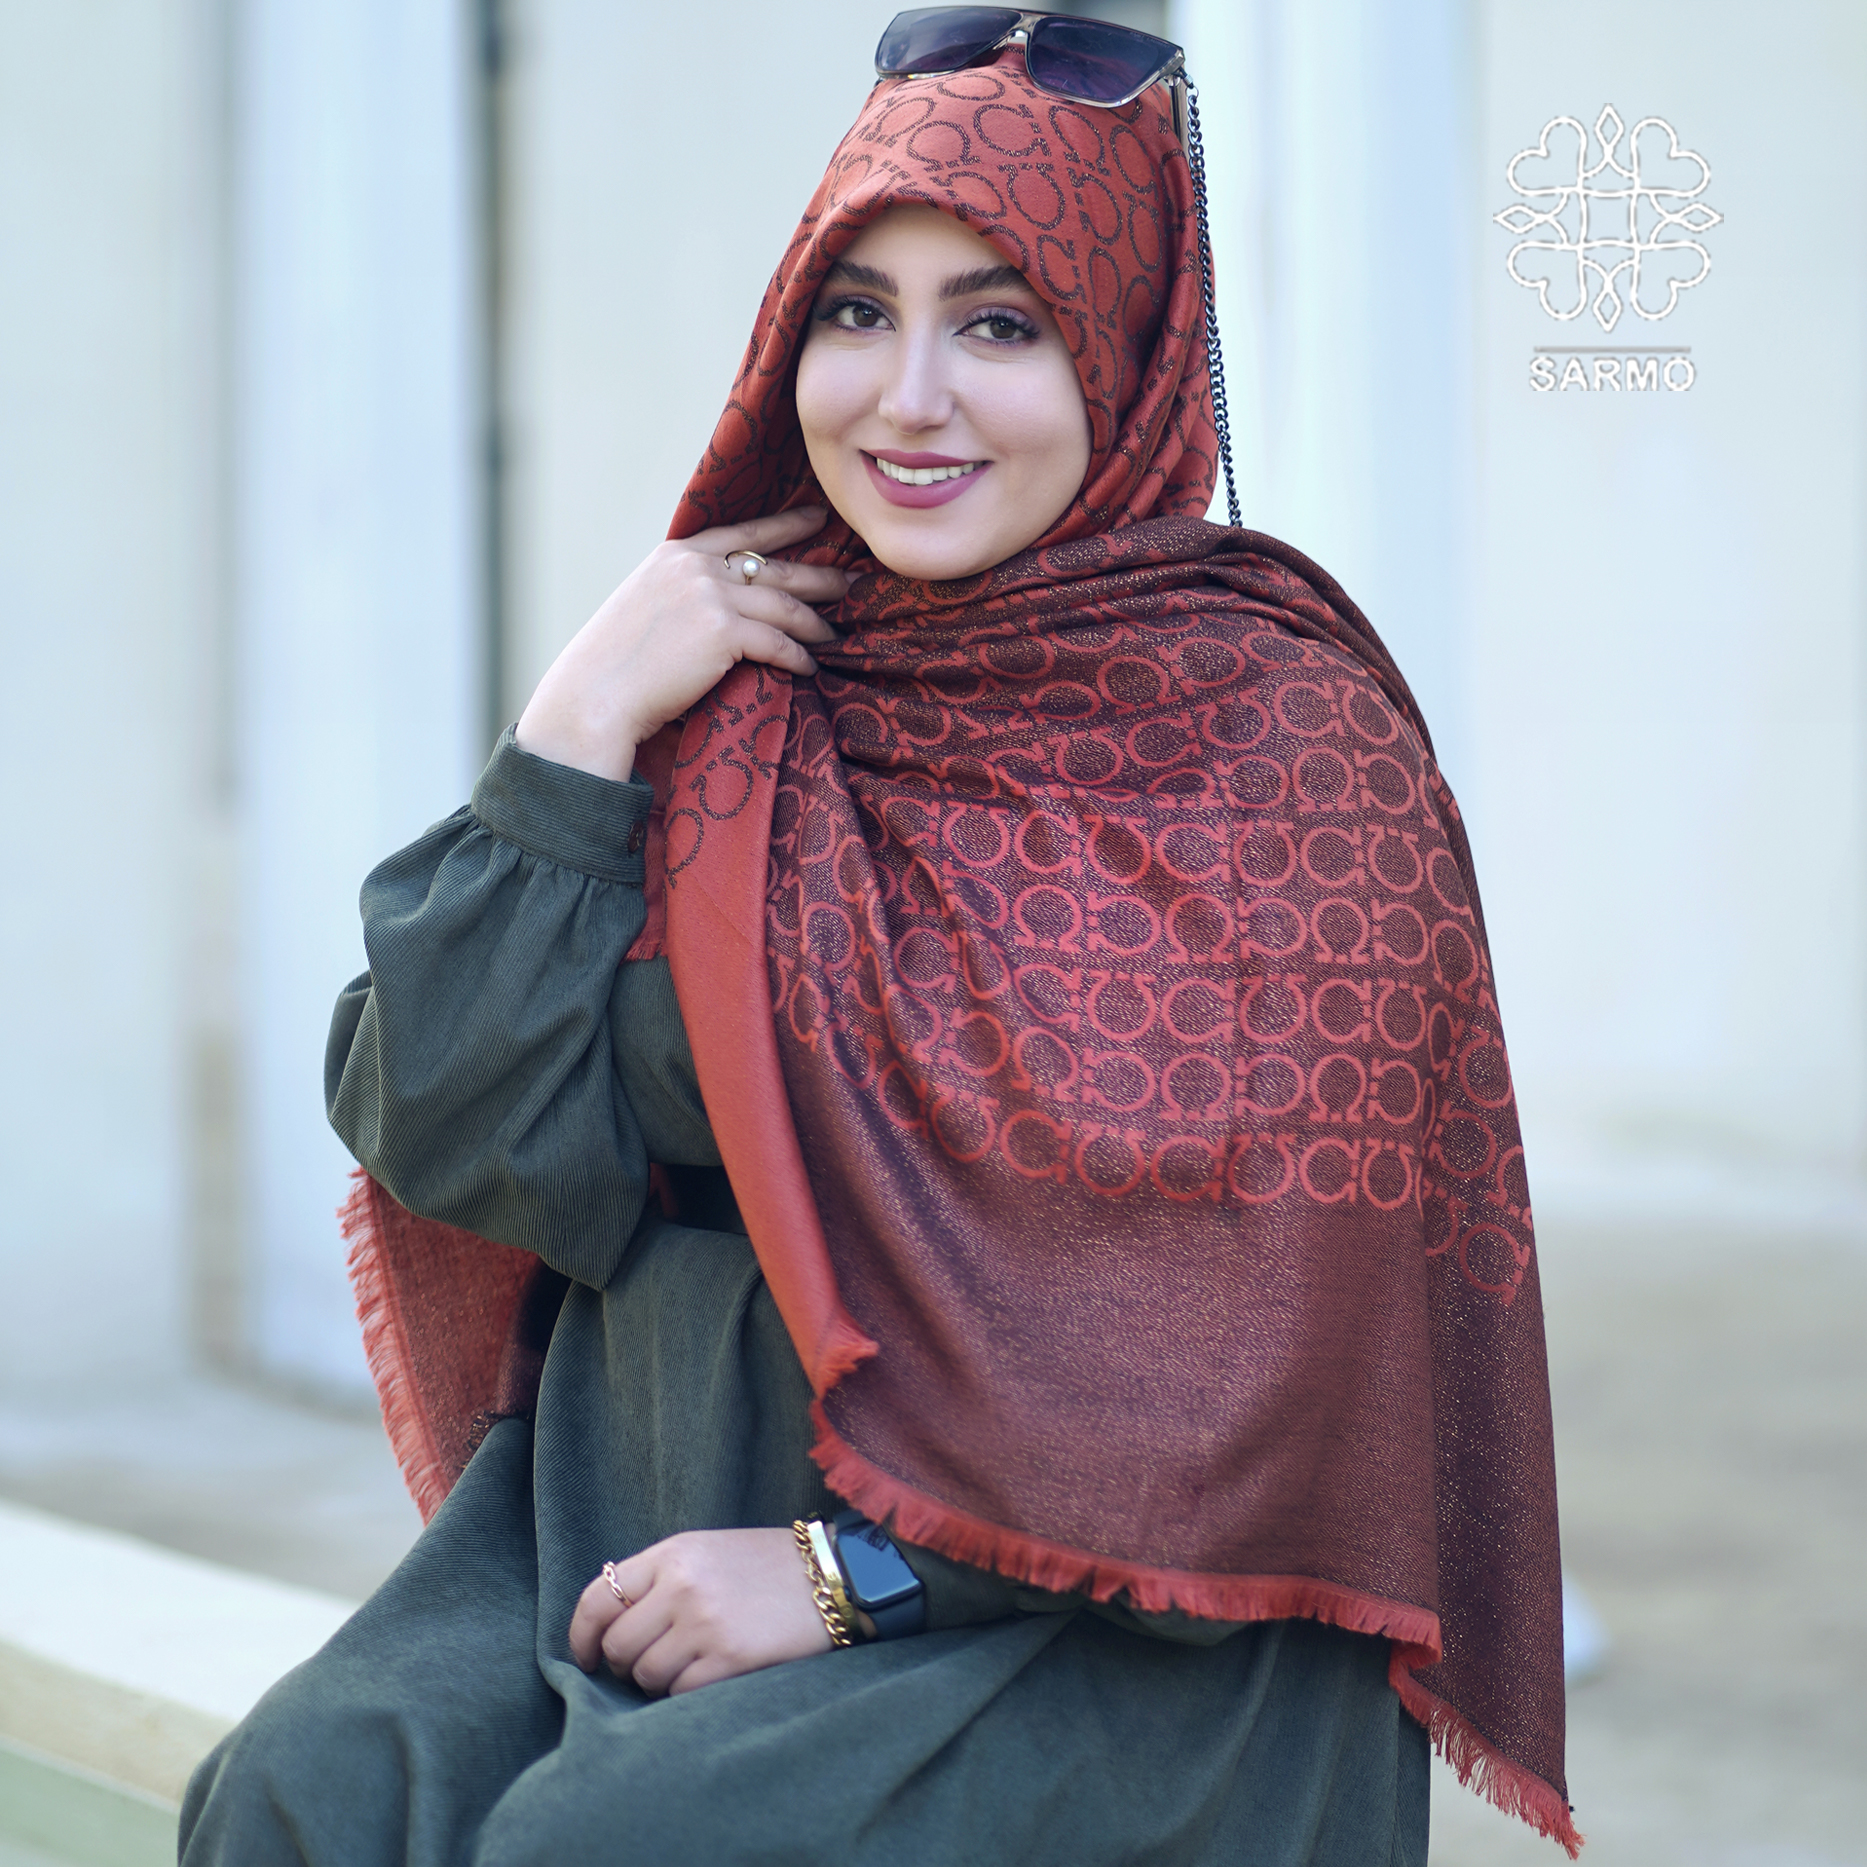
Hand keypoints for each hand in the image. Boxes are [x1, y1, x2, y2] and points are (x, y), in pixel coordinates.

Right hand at [514, 507, 848, 781]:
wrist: (596, 694)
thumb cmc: (616, 665)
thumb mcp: (645, 606)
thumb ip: (681, 593)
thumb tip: (718, 607)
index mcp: (675, 555)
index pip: (742, 534)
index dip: (784, 526)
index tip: (815, 519)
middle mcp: (695, 567)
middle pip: (774, 567)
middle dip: (816, 575)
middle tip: (848, 582)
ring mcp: (710, 596)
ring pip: (783, 605)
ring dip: (814, 622)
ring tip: (834, 633)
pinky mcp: (722, 631)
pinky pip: (778, 643)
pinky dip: (798, 656)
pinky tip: (811, 666)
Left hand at [568, 1527, 834, 1696]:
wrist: (833, 1575)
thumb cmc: (767, 1565)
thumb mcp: (708, 1550)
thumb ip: (660, 1578)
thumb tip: (612, 1624)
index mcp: (673, 1554)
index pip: (598, 1597)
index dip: (581, 1635)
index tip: (586, 1656)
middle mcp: (682, 1586)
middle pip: (618, 1645)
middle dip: (623, 1664)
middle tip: (644, 1665)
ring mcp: (705, 1623)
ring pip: (647, 1674)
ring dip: (657, 1681)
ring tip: (685, 1666)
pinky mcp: (730, 1658)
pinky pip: (681, 1692)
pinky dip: (686, 1692)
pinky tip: (707, 1675)